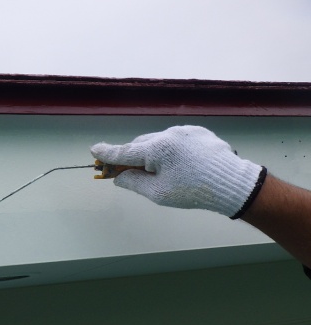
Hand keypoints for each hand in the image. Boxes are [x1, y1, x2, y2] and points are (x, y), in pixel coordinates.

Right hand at [90, 125, 264, 217]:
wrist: (232, 183)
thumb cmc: (194, 191)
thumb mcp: (158, 193)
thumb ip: (133, 182)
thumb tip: (118, 177)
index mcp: (157, 149)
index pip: (124, 152)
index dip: (106, 154)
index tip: (94, 151)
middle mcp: (168, 134)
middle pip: (139, 145)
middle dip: (133, 158)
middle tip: (128, 175)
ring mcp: (184, 131)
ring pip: (157, 142)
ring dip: (152, 155)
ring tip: (164, 174)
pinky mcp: (197, 132)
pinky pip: (174, 139)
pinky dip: (169, 151)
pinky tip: (180, 166)